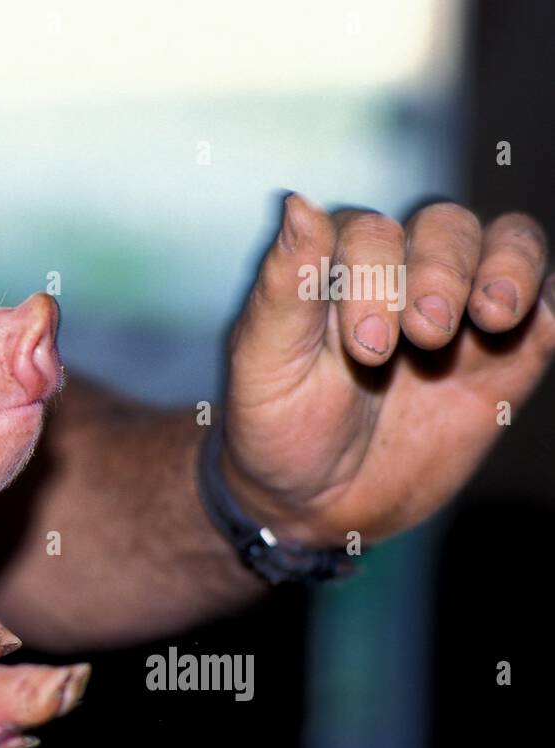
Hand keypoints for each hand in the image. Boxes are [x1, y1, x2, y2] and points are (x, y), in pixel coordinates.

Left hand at [222, 194, 552, 546]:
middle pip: (444, 227)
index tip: (365, 348)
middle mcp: (401, 272)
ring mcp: (459, 309)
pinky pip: (549, 306)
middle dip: (438, 274)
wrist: (312, 502)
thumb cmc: (274, 426)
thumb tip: (295, 202)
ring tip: (492, 317)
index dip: (373, 276)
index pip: (370, 231)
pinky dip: (551, 302)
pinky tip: (536, 323)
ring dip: (508, 269)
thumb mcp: (264, 363)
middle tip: (423, 335)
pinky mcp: (507, 353)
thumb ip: (283, 286)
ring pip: (506, 244)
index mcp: (334, 266)